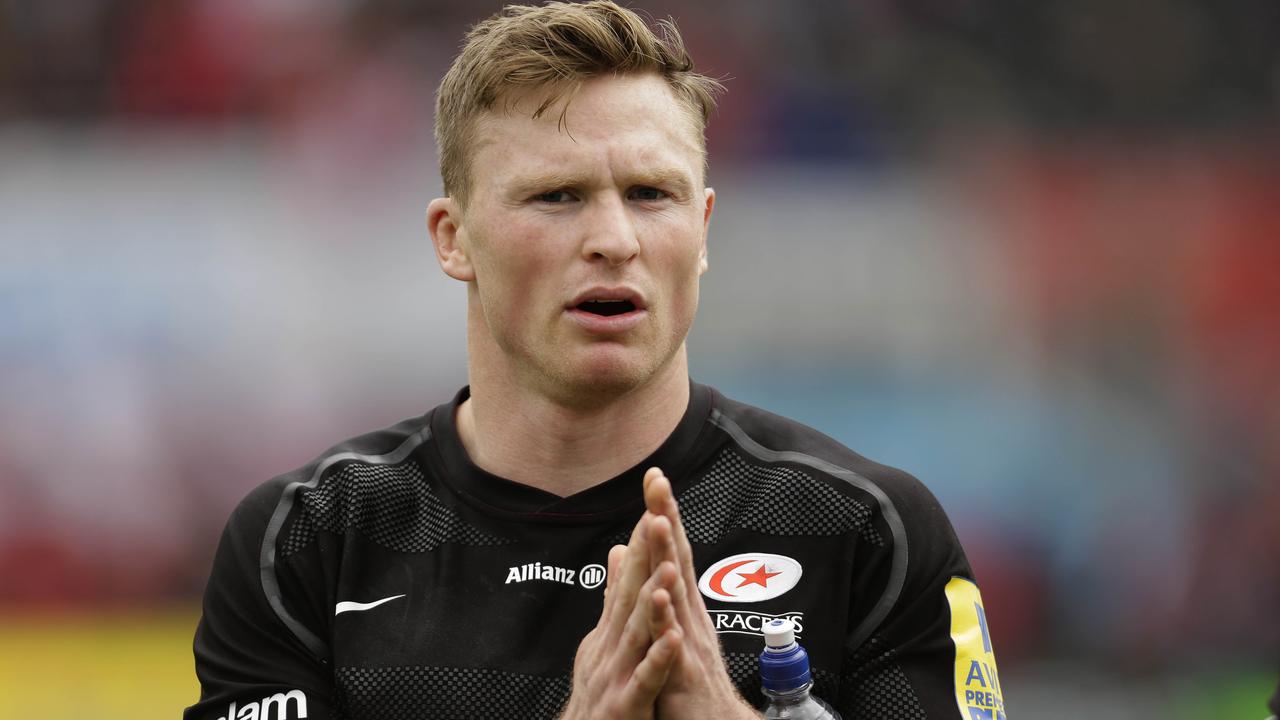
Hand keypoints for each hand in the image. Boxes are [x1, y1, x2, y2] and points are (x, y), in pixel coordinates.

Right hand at [560, 515, 682, 719]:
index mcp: (611, 630)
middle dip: (644, 553)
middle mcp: (610, 646)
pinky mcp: (625, 706)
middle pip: (630, 593)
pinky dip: (657, 659)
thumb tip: (620, 551)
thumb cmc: (602, 695)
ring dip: (652, 599)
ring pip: (637, 632)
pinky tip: (672, 639)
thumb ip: (614, 599)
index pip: (630, 576)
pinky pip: (646, 681)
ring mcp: (616, 676)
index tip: (655, 498)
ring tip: (667, 567)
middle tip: (655, 512)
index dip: (643, 538)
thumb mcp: (605, 642)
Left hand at [642, 467, 759, 719]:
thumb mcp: (670, 637)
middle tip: (657, 480)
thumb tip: (649, 567)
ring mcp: (688, 644)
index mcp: (683, 610)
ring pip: (674, 594)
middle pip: (676, 560)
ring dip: (667, 557)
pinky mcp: (683, 675)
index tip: (653, 479)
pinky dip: (665, 620)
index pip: (671, 554)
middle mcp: (690, 619)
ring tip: (656, 522)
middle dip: (666, 519)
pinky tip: (659, 597)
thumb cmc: (689, 687)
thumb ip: (658, 600)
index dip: (662, 516)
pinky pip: (671, 645)